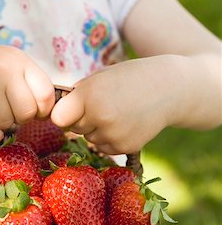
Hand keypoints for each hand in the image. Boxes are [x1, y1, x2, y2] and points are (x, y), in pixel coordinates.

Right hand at [0, 40, 54, 142]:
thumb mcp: (13, 66)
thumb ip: (33, 85)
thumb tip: (55, 115)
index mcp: (20, 60)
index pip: (46, 94)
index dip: (42, 109)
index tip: (31, 109)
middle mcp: (3, 67)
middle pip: (27, 112)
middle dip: (20, 118)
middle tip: (6, 109)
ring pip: (8, 123)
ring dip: (2, 124)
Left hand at [51, 56, 179, 154]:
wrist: (168, 89)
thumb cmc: (129, 78)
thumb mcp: (100, 77)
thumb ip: (78, 94)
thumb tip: (56, 113)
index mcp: (90, 96)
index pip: (58, 118)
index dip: (63, 113)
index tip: (70, 109)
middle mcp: (100, 118)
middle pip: (74, 128)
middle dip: (82, 119)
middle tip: (103, 105)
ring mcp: (113, 135)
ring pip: (90, 139)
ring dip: (97, 129)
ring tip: (117, 113)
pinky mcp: (124, 148)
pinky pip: (104, 147)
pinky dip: (109, 138)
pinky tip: (125, 123)